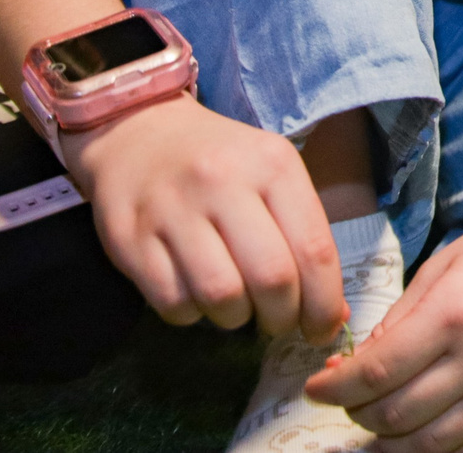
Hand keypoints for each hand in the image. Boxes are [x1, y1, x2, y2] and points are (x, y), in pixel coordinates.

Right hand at [61, 94, 345, 341]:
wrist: (140, 132)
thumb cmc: (222, 162)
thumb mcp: (273, 175)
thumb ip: (305, 238)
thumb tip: (333, 316)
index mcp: (272, 164)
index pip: (314, 249)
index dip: (324, 304)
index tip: (323, 329)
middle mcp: (223, 181)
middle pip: (271, 279)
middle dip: (282, 318)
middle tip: (277, 321)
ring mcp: (172, 209)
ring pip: (221, 297)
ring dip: (235, 318)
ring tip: (236, 304)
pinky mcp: (130, 238)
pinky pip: (173, 303)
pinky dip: (191, 314)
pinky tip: (195, 294)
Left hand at [307, 202, 462, 452]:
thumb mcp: (445, 264)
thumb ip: (401, 318)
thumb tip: (362, 364)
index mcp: (455, 314)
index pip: (378, 371)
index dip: (336, 387)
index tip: (316, 387)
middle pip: (399, 414)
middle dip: (358, 415)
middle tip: (346, 401)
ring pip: (433, 444)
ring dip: (391, 444)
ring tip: (375, 427)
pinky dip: (440, 452)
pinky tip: (419, 439)